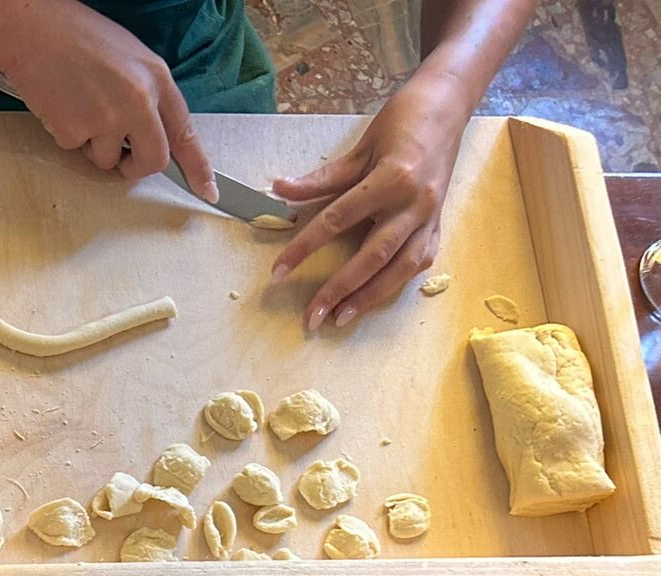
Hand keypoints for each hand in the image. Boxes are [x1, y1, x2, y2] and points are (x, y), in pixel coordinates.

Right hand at [0, 0, 214, 195]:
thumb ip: (147, 96)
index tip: (208, 191)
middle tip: (122, 158)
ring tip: (80, 107)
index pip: (185, 133)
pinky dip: (67, 134)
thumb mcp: (131, 60)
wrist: (36, 31)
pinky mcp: (74, 131)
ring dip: (94, 145)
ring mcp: (106, 118)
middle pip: (152, 160)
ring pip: (108, 160)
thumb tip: (149, 133)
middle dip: (137, 167)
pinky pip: (75, 150)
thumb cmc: (80, 39)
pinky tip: (62, 105)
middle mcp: (138, 101)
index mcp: (157, 80)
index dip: (198, 166)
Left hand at [269, 71, 471, 328]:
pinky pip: (418, 261)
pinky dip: (395, 283)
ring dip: (370, 297)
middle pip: (372, 256)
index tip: (278, 272)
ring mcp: (430, 216)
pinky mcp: (438, 224)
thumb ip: (322, 178)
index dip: (304, 248)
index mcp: (391, 179)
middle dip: (339, 290)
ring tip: (340, 319)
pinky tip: (372, 298)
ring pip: (401, 267)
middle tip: (311, 317)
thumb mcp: (359, 147)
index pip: (337, 220)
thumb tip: (278, 190)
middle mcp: (414, 203)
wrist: (449, 105)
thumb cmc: (402, 122)